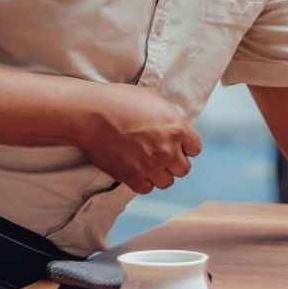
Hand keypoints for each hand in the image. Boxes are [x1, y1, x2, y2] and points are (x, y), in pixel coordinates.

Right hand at [78, 83, 202, 193]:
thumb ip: (170, 118)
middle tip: (161, 153)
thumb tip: (175, 129)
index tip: (176, 143)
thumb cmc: (120, 101)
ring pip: (166, 182)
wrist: (91, 114)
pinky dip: (143, 181)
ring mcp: (150, 166)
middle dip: (174, 161)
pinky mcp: (132, 178)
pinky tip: (136, 168)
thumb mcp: (154, 100)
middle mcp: (167, 150)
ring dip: (159, 173)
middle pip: (183, 169)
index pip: (195, 148)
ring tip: (147, 161)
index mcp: (177, 128)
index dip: (185, 145)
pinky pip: (147, 188)